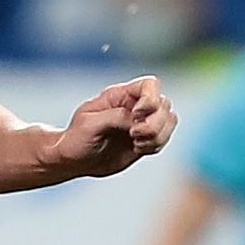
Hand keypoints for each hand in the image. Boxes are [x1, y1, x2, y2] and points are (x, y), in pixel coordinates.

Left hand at [46, 77, 177, 179]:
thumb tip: (137, 119)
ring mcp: (142, 123)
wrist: (75, 159)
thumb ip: (115, 117)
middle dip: (154, 123)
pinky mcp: (145, 140)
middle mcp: (135, 106)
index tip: (136, 116)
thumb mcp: (90, 124)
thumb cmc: (76, 138)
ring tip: (137, 144)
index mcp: (120, 95)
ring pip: (169, 121)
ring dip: (158, 135)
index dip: (151, 99)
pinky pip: (163, 138)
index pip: (150, 85)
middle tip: (133, 135)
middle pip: (164, 104)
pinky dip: (156, 145)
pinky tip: (138, 149)